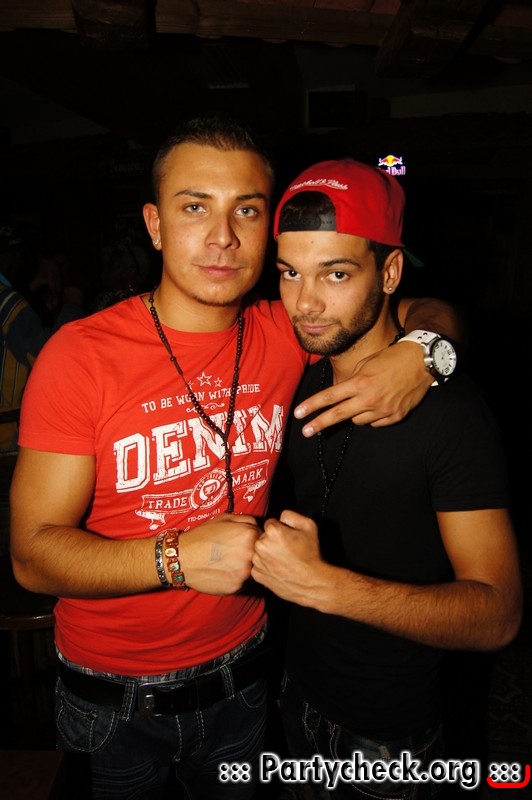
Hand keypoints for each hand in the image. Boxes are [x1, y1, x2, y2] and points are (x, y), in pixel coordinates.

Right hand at [178, 513, 259, 594]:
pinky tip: (221, 571)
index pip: (263, 538)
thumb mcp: (224, 518)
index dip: (252, 539)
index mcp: (249, 535)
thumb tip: (259, 526)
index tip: (241, 541)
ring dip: (242, 567)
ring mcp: (244, 573)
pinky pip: (241, 581)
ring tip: (225, 562)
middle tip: (233, 552)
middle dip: (249, 553)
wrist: (182, 558)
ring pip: (251, 570)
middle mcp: (250, 555)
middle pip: (259, 555)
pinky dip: (234, 577)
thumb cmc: (202, 536)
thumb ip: (246, 520)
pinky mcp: (236, 587)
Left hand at [252, 510, 325, 604]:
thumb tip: (281, 517)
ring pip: (259, 551)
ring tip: (283, 560)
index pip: (270, 523)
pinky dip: (265, 566)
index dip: (281, 530)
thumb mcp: (309, 526)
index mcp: (272, 531)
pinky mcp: (257, 574)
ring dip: (268, 554)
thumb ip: (291, 515)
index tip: (287, 538)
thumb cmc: (310, 555)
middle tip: (286, 550)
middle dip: (272, 541)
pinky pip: (258, 565)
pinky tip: (278, 569)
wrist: (311, 582)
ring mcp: (258, 560)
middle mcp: (261, 544)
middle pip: (263, 537)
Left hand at [294, 342, 431, 434]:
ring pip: (358, 421)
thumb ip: (352, 380)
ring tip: (365, 400)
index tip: (299, 414)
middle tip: (306, 432)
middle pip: (339, 414)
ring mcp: (383, 410)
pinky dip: (373, 416)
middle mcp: (370, 399)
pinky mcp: (395, 417)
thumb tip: (342, 394)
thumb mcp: (367, 363)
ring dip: (355, 413)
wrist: (424, 362)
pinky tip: (380, 404)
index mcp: (360, 383)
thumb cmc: (393, 357)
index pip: (330, 396)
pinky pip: (375, 422)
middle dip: (320, 423)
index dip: (312, 406)